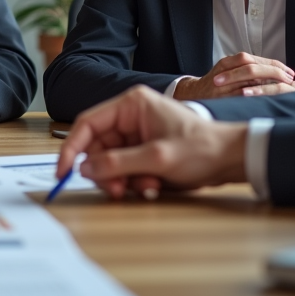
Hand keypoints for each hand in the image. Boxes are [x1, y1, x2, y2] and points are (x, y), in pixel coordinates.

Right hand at [57, 85, 248, 199]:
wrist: (232, 160)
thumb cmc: (202, 149)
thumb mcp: (157, 158)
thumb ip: (117, 163)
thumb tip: (85, 169)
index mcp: (130, 105)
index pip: (87, 124)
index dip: (71, 148)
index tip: (63, 171)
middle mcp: (129, 116)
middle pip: (96, 146)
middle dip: (104, 171)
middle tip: (117, 190)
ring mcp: (136, 133)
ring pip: (109, 160)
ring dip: (121, 179)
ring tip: (144, 188)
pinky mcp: (142, 149)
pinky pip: (123, 167)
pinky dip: (132, 181)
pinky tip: (151, 186)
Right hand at [174, 53, 294, 99]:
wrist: (193, 95)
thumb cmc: (216, 85)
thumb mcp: (229, 72)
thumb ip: (247, 69)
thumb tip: (275, 71)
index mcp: (226, 63)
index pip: (251, 59)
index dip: (271, 63)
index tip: (287, 70)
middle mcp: (223, 71)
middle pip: (251, 67)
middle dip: (273, 72)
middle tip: (289, 78)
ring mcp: (221, 85)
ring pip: (247, 80)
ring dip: (268, 84)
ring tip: (283, 88)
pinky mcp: (221, 98)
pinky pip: (242, 95)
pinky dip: (256, 95)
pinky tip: (269, 97)